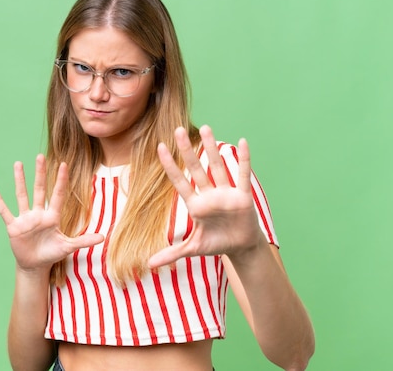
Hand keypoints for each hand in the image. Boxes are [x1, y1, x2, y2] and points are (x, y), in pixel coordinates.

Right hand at [0, 155, 103, 271]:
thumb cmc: (52, 253)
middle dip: (40, 173)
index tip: (64, 164)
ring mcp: (25, 218)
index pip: (58, 195)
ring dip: (20, 180)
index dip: (61, 180)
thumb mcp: (68, 246)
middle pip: (40, 189)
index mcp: (52, 217)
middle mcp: (38, 213)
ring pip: (22, 195)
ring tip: (18, 164)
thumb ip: (84, 240)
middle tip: (40, 156)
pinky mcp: (13, 226)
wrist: (35, 265)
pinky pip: (5, 211)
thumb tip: (103, 237)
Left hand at [148, 125, 265, 268]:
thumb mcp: (193, 248)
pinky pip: (242, 175)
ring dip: (212, 148)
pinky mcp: (242, 196)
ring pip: (217, 166)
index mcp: (196, 204)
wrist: (240, 247)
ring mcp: (226, 192)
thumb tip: (149, 264)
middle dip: (187, 150)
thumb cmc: (216, 243)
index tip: (160, 147)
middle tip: (178, 130)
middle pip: (196, 168)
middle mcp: (209, 194)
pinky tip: (242, 142)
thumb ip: (172, 252)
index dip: (169, 166)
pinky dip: (243, 160)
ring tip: (207, 128)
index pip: (179, 181)